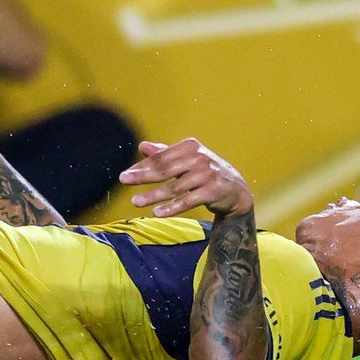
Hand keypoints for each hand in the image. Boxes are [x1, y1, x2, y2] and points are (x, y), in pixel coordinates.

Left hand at [119, 138, 253, 218]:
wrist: (236, 190)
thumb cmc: (207, 172)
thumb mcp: (188, 159)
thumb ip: (166, 154)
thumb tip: (143, 146)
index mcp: (190, 146)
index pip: (161, 157)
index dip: (142, 166)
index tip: (125, 174)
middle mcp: (199, 158)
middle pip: (165, 169)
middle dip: (142, 176)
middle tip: (123, 180)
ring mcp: (207, 175)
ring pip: (174, 187)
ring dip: (153, 195)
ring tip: (136, 202)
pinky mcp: (212, 192)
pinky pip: (187, 201)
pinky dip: (172, 208)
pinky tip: (157, 213)